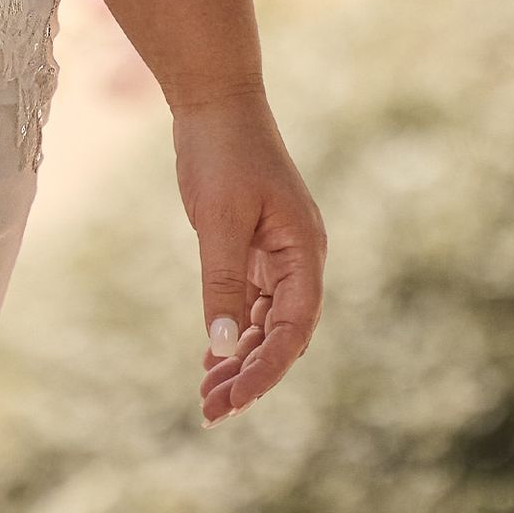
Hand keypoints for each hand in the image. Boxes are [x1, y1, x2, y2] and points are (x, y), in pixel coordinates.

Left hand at [171, 89, 326, 425]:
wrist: (214, 101)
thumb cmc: (221, 155)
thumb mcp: (219, 221)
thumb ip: (222, 282)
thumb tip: (220, 346)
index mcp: (305, 252)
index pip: (294, 329)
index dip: (266, 369)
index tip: (235, 400)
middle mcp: (299, 259)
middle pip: (281, 334)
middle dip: (249, 374)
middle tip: (212, 411)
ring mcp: (279, 254)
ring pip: (264, 322)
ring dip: (238, 358)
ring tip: (207, 396)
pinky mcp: (255, 247)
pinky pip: (249, 302)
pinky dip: (231, 330)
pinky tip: (211, 359)